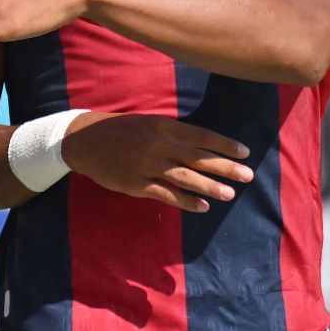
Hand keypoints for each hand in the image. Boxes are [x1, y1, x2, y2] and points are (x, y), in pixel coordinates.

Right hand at [60, 112, 253, 212]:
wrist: (81, 141)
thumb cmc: (117, 130)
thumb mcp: (145, 123)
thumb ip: (171, 132)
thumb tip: (201, 144)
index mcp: (161, 126)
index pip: (200, 135)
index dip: (224, 144)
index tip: (244, 152)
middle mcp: (157, 145)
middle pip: (198, 157)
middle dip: (225, 167)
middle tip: (248, 175)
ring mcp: (147, 165)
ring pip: (185, 177)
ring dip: (210, 186)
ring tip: (230, 194)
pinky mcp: (136, 184)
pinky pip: (166, 194)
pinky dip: (186, 201)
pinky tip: (202, 207)